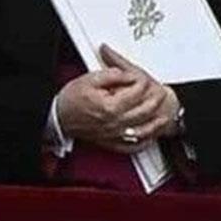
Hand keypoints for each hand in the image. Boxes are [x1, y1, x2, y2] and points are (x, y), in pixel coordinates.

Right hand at [53, 44, 180, 153]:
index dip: (141, 80)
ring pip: (143, 130)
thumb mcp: (88, 79)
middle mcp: (116, 122)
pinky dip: (144, 141)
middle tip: (160, 92)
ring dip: (156, 123)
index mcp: (111, 106)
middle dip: (155, 100)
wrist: (57, 119)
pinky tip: (148, 136)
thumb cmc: (70, 101)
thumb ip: (110, 74)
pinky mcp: (112, 143)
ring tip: (162, 115)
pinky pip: (133, 146)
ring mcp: (115, 134)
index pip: (136, 91)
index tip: (140, 76)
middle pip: (144, 110)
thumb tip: (125, 74)